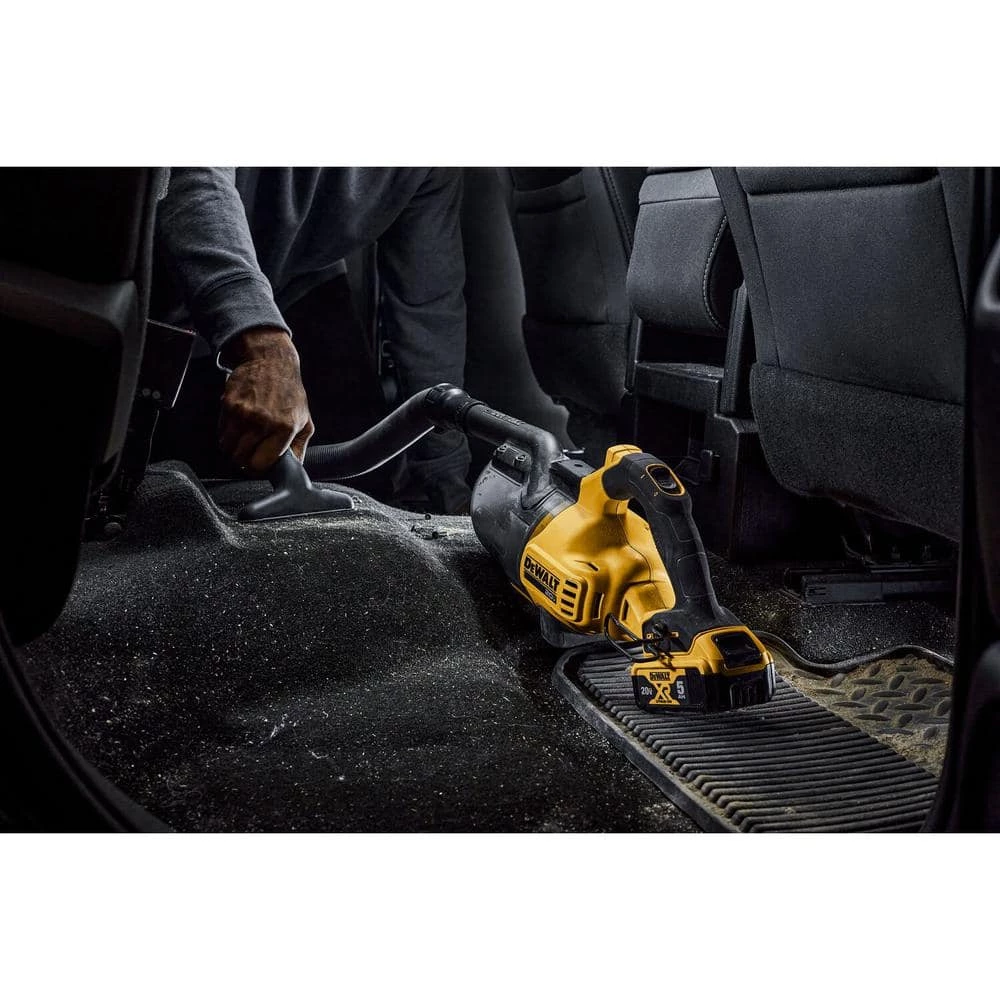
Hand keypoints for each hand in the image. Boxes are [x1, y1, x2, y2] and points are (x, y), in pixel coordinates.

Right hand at [218, 328, 314, 472]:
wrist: (272, 361)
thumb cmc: (290, 393)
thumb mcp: (304, 421)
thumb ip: (299, 448)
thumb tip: (293, 470)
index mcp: (285, 428)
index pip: (261, 464)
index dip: (257, 468)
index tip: (256, 465)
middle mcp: (264, 422)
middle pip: (242, 458)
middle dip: (243, 460)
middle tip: (247, 454)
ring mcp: (245, 413)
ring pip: (228, 447)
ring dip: (232, 448)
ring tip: (242, 440)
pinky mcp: (230, 404)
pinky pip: (221, 431)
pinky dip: (226, 433)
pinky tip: (237, 425)